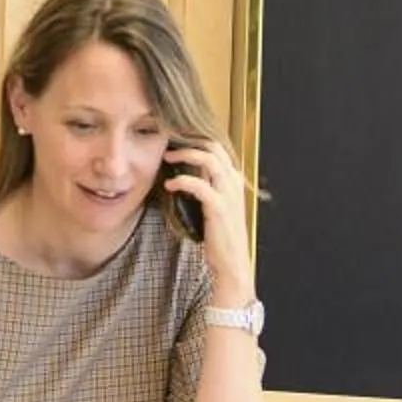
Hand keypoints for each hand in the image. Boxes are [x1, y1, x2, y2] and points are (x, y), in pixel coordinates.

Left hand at [162, 139, 255, 302]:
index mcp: (234, 180)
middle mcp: (234, 183)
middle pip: (214, 146)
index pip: (217, 148)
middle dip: (189, 139)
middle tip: (168, 140)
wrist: (232, 264)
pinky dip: (182, 180)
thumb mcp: (215, 207)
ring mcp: (229, 194)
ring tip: (167, 155)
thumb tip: (183, 175)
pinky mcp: (219, 207)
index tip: (175, 137)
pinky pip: (199, 184)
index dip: (195, 139)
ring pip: (209, 159)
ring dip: (186, 154)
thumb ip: (206, 189)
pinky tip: (170, 184)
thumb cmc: (220, 237)